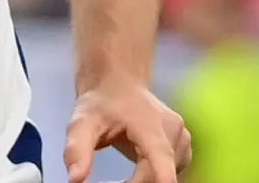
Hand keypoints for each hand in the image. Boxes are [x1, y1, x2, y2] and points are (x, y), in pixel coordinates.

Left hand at [66, 78, 190, 182]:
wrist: (116, 84)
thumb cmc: (100, 103)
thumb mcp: (81, 123)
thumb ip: (77, 150)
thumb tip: (75, 179)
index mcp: (152, 124)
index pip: (161, 157)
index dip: (163, 176)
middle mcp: (174, 132)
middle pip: (159, 174)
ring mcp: (183, 141)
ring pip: (164, 176)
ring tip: (118, 180)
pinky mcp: (183, 149)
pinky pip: (169, 172)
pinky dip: (152, 179)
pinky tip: (134, 177)